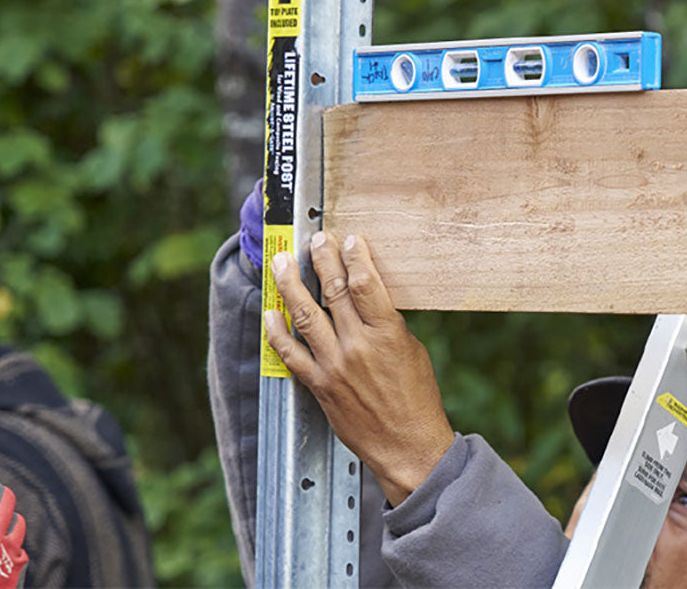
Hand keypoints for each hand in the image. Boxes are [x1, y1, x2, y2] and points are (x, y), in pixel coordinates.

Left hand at [265, 231, 454, 505]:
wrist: (407, 446)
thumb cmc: (417, 398)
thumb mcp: (412, 349)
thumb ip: (385, 322)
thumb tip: (365, 296)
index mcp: (387, 333)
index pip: (365, 283)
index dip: (354, 256)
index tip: (348, 239)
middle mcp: (358, 346)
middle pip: (333, 292)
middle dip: (322, 260)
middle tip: (314, 240)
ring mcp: (335, 366)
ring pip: (306, 316)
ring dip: (291, 285)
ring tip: (281, 263)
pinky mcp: (320, 386)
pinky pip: (291, 355)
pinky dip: (277, 333)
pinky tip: (270, 313)